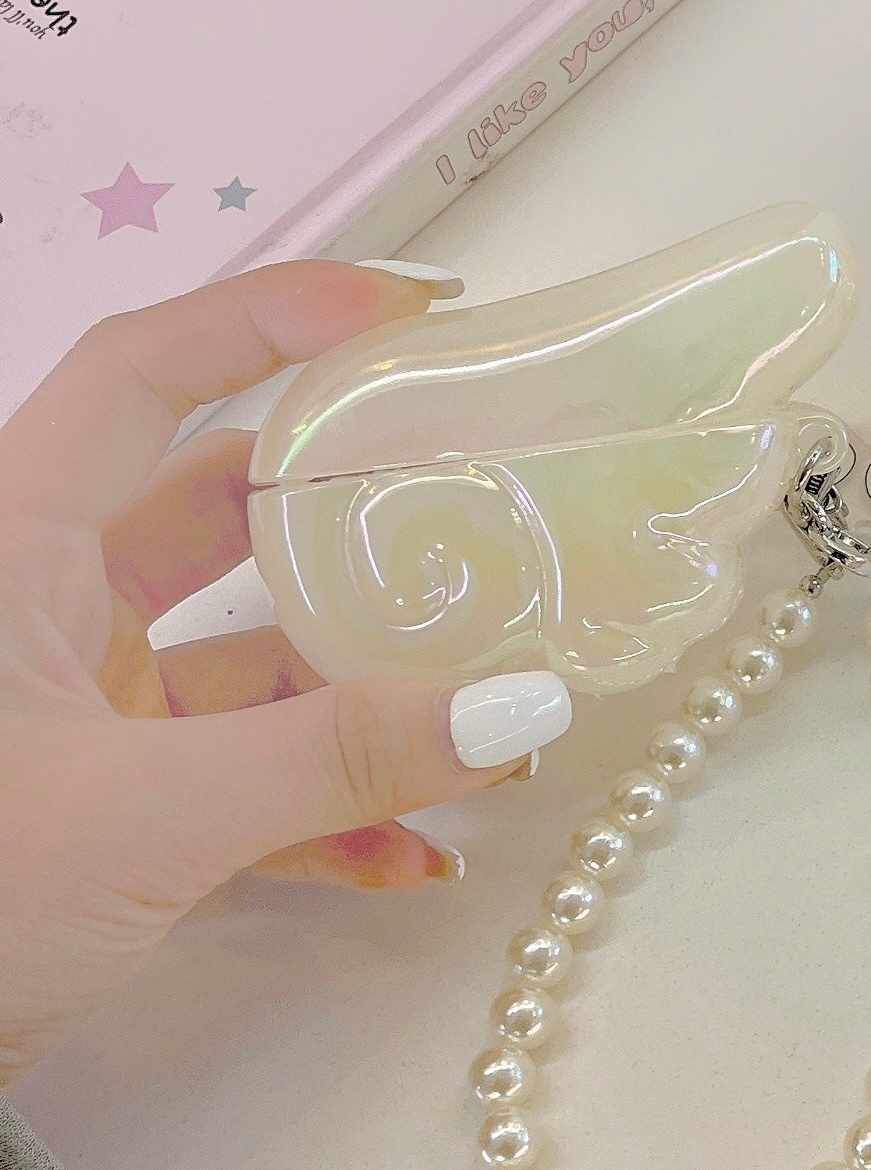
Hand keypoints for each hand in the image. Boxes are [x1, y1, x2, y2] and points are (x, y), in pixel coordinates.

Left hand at [0, 262, 573, 1081]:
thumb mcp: (148, 814)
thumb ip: (340, 758)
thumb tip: (521, 702)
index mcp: (14, 547)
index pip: (144, 374)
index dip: (272, 317)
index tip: (410, 313)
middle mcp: (48, 606)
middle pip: (227, 511)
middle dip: (361, 522)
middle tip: (487, 510)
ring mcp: (84, 707)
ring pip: (255, 659)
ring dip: (369, 696)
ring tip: (488, 727)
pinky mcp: (111, 798)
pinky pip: (246, 773)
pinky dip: (331, 806)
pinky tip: (416, 856)